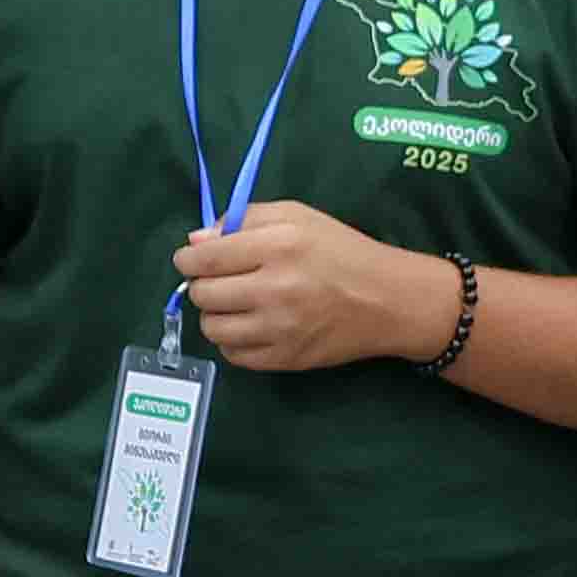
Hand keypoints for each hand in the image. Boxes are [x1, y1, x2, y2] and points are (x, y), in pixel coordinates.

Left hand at [170, 201, 456, 377]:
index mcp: (278, 246)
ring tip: (236, 304)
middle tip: (221, 280)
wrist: (387, 300)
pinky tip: (251, 326)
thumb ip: (245, 219)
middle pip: (204, 294)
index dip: (188, 259)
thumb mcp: (298, 217)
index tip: (192, 260)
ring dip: (216, 314)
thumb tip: (196, 242)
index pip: (205, 258)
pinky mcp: (285, 359)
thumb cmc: (341, 251)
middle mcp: (275, 289)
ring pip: (213, 328)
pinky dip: (234, 341)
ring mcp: (279, 329)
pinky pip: (233, 355)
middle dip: (203, 285)